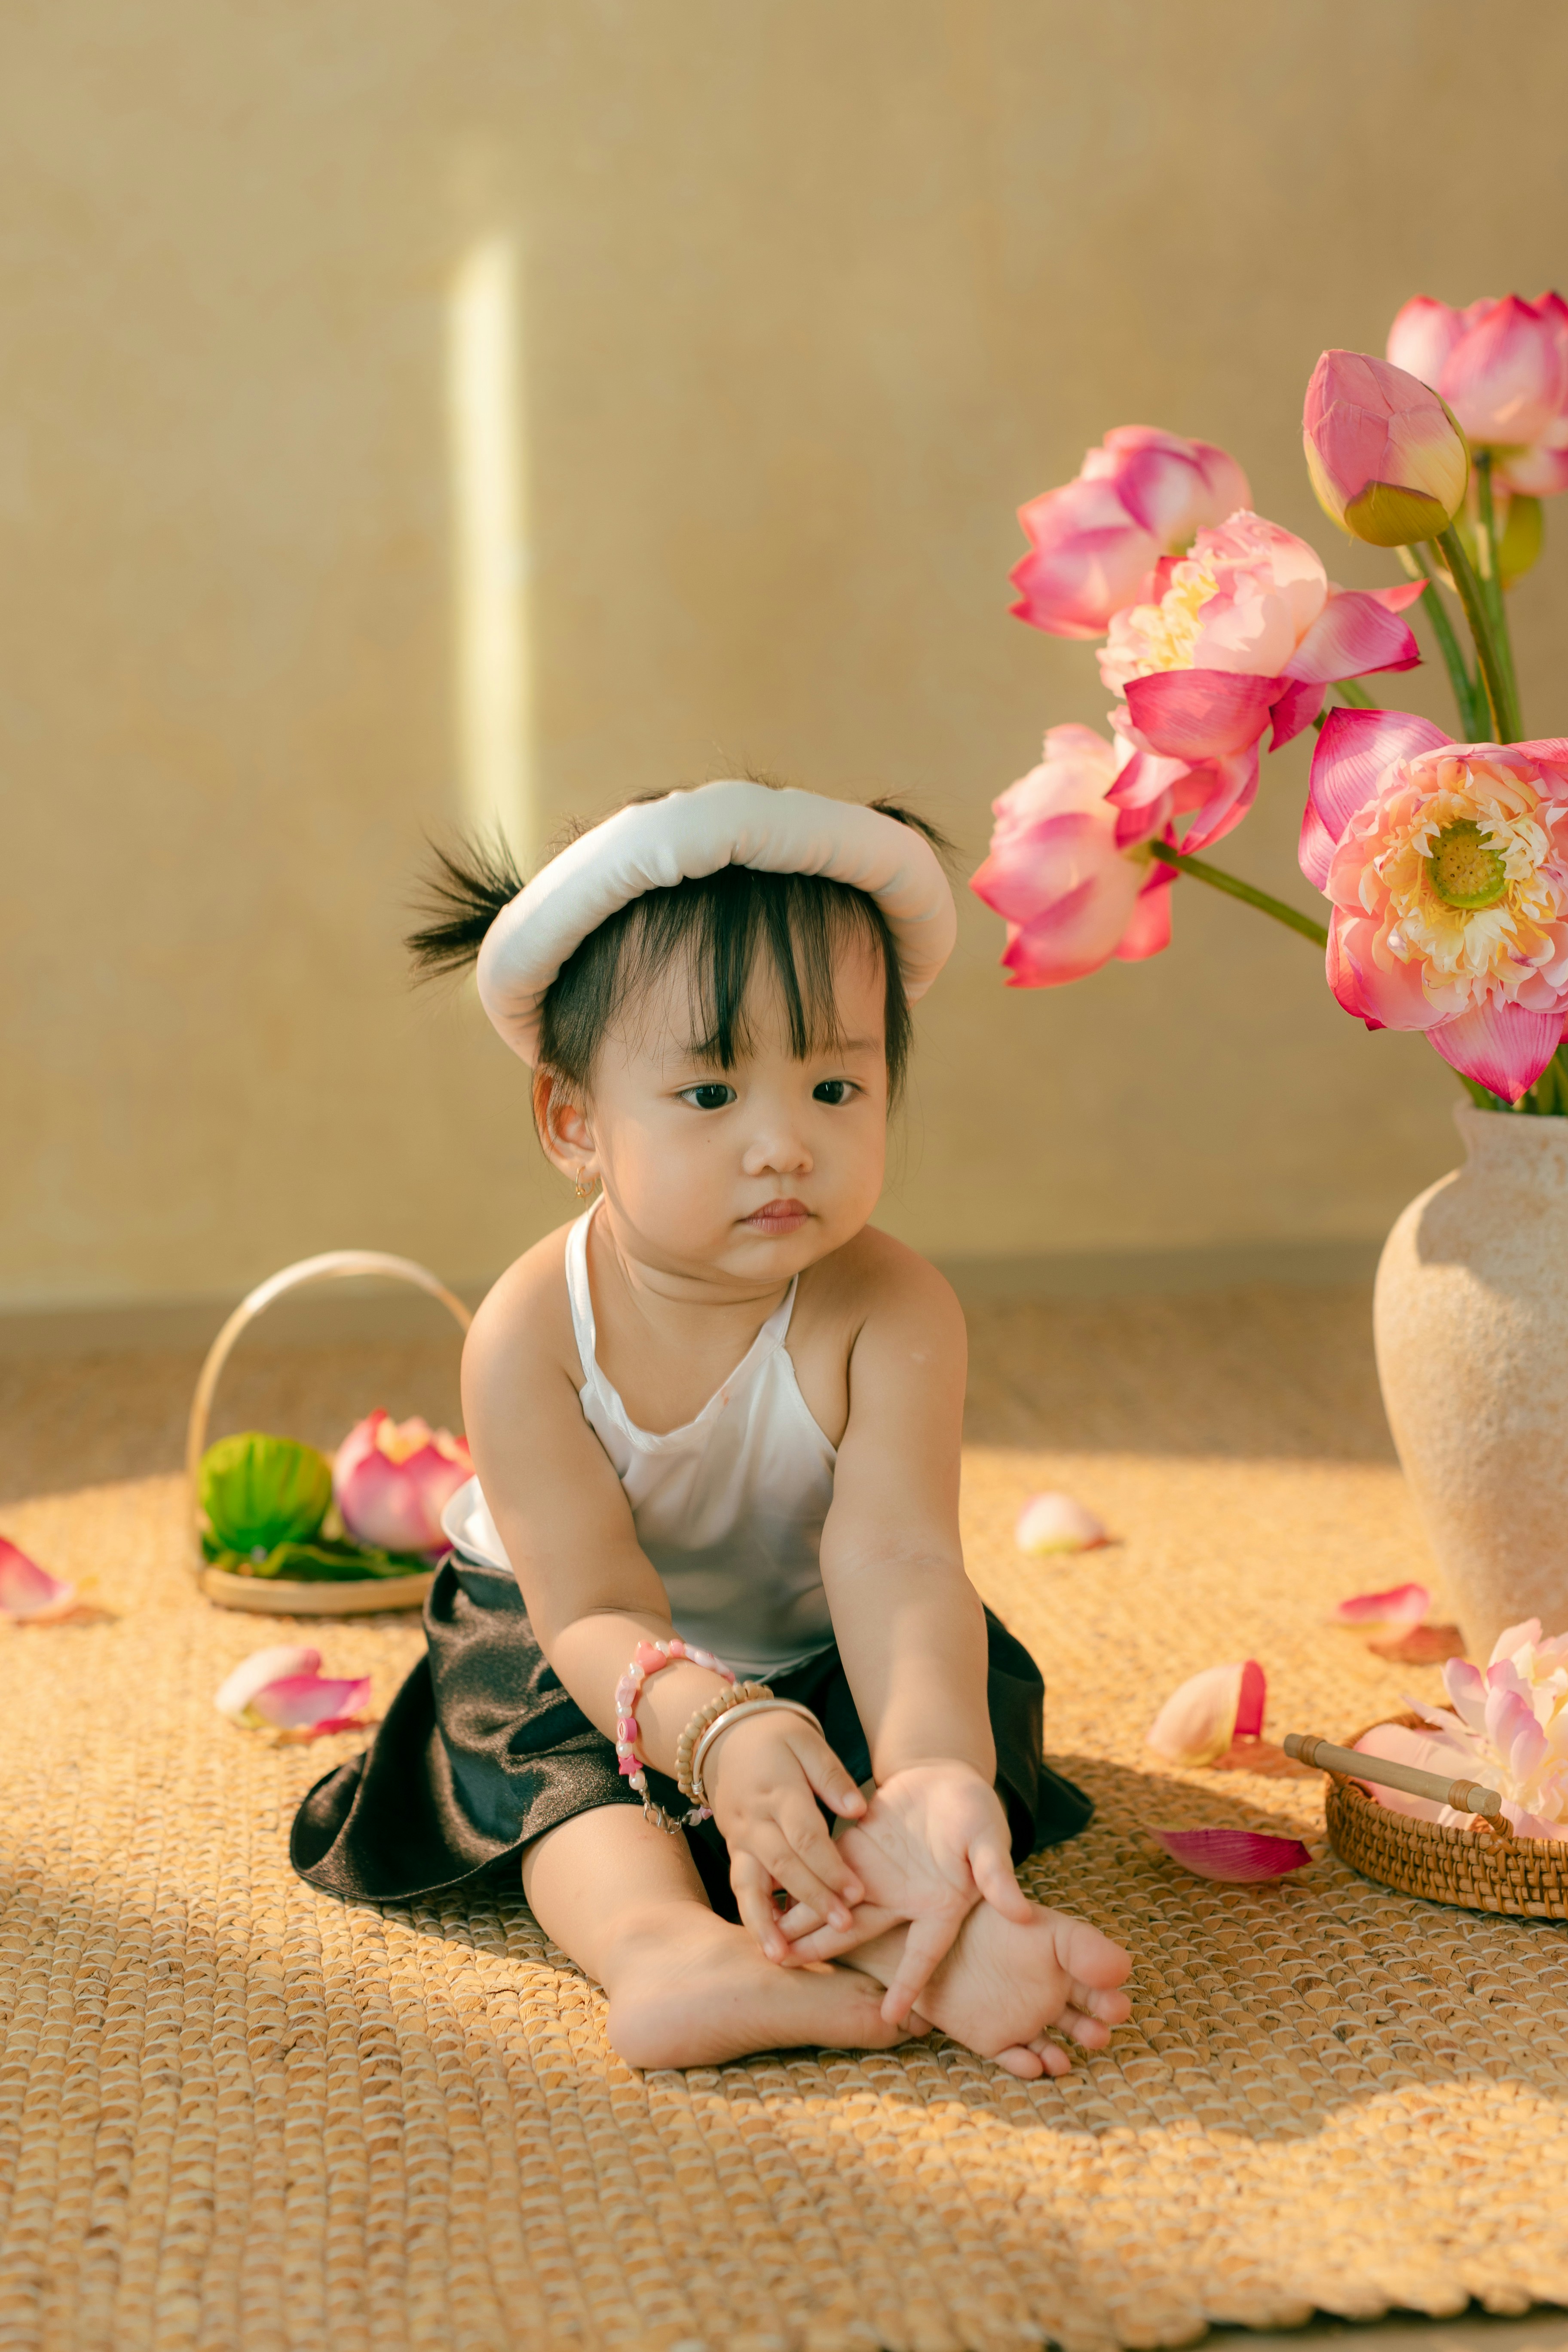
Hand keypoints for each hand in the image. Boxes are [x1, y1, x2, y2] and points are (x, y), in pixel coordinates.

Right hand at [704, 1710, 866, 1961]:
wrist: (724, 1735)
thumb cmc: (776, 1736)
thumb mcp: (806, 1741)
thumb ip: (832, 1776)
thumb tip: (859, 1811)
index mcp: (778, 1790)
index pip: (806, 1835)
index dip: (831, 1866)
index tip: (858, 1892)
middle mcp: (755, 1819)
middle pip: (783, 1864)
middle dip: (813, 1899)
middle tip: (843, 1927)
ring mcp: (739, 1837)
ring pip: (749, 1883)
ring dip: (765, 1921)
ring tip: (780, 1955)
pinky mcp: (734, 1849)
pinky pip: (740, 1885)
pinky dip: (752, 1914)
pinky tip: (768, 1943)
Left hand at [777, 1760, 1032, 2022]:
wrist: (946, 1778)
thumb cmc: (975, 1811)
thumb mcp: (989, 1838)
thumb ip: (997, 1873)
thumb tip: (1021, 1912)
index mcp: (940, 1906)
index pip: (923, 1953)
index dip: (909, 1983)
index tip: (889, 2018)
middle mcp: (902, 1901)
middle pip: (858, 1933)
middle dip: (824, 1949)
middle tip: (787, 1970)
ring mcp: (875, 1877)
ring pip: (833, 1907)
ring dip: (803, 1924)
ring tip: (770, 1946)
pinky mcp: (856, 1851)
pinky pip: (825, 1871)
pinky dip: (800, 1885)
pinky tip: (772, 1898)